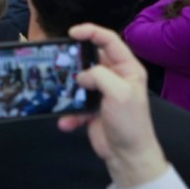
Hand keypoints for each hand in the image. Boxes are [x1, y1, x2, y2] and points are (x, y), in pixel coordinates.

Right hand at [58, 23, 167, 188]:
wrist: (127, 156)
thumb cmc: (130, 122)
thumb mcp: (119, 93)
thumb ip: (99, 76)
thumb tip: (81, 76)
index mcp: (127, 68)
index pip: (109, 40)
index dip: (91, 32)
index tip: (72, 33)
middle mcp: (114, 76)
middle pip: (90, 58)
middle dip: (74, 61)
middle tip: (60, 62)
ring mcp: (101, 92)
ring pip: (78, 80)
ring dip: (68, 88)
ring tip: (59, 92)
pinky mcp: (90, 108)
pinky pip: (74, 103)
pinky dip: (69, 112)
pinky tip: (67, 121)